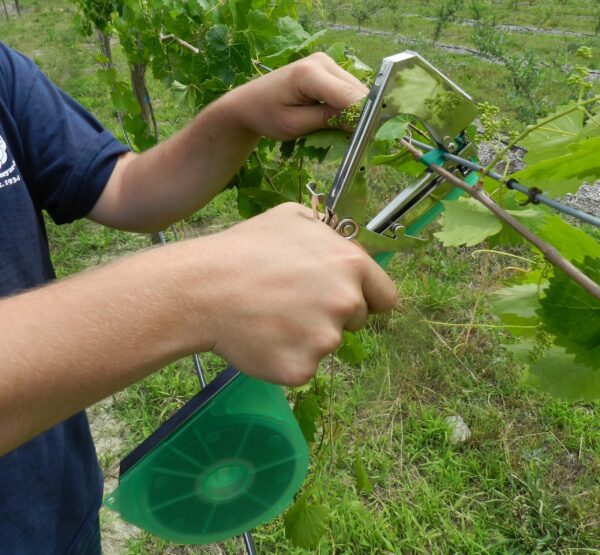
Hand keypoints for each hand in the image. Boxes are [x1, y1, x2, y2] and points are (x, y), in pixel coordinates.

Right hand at [182, 203, 395, 385]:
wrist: (202, 288)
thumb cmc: (245, 248)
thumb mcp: (292, 217)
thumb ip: (327, 233)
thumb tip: (337, 245)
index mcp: (350, 265)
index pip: (385, 297)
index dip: (366, 298)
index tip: (344, 301)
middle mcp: (345, 303)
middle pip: (355, 320)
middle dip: (331, 314)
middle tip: (291, 303)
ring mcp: (324, 341)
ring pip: (325, 344)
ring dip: (305, 336)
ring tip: (268, 317)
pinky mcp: (301, 369)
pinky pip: (301, 367)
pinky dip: (284, 358)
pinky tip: (260, 338)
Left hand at [222, 53, 368, 140]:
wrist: (250, 102)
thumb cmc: (266, 115)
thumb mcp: (294, 124)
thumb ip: (326, 120)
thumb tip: (359, 122)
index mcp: (310, 74)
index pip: (349, 96)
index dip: (362, 117)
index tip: (365, 140)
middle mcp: (323, 61)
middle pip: (357, 92)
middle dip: (360, 116)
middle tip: (354, 142)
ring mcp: (328, 63)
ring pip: (357, 92)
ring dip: (355, 113)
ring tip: (341, 132)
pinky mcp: (330, 70)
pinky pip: (349, 91)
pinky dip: (348, 108)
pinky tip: (336, 120)